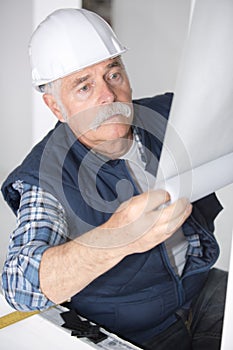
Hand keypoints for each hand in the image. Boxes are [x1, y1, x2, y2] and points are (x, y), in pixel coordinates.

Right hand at [77, 190, 191, 252]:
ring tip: (187, 207)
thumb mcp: (129, 203)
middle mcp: (145, 222)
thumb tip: (160, 196)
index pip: (159, 197)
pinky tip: (180, 218)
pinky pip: (172, 231)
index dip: (165, 193)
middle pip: (172, 211)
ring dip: (183, 213)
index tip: (166, 193)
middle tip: (184, 199)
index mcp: (137, 209)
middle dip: (181, 203)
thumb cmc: (120, 222)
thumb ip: (146, 198)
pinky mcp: (156, 241)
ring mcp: (152, 234)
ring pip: (175, 223)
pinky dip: (178, 223)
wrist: (115, 240)